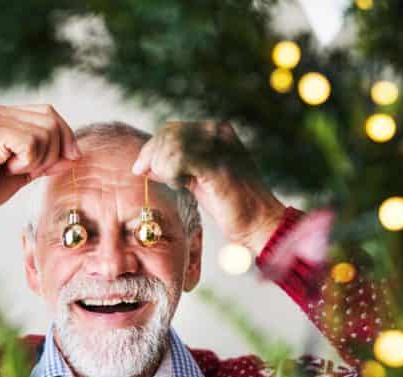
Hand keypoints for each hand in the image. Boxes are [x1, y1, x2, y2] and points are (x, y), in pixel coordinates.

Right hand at [0, 104, 80, 218]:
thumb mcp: (25, 172)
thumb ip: (48, 160)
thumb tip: (75, 154)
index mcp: (5, 115)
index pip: (49, 113)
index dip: (66, 135)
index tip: (71, 158)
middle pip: (51, 120)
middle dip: (56, 151)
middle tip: (35, 170)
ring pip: (45, 133)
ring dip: (39, 160)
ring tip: (15, 169)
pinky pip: (31, 144)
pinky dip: (27, 163)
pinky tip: (6, 169)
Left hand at [131, 121, 285, 253]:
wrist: (260, 221)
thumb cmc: (231, 205)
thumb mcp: (198, 180)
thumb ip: (176, 169)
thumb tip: (144, 166)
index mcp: (217, 132)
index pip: (172, 129)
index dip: (152, 147)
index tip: (142, 168)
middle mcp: (218, 134)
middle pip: (169, 133)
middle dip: (151, 155)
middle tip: (147, 174)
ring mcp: (219, 147)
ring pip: (171, 144)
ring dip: (162, 166)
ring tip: (175, 183)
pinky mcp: (217, 165)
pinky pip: (179, 159)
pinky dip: (170, 173)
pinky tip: (179, 185)